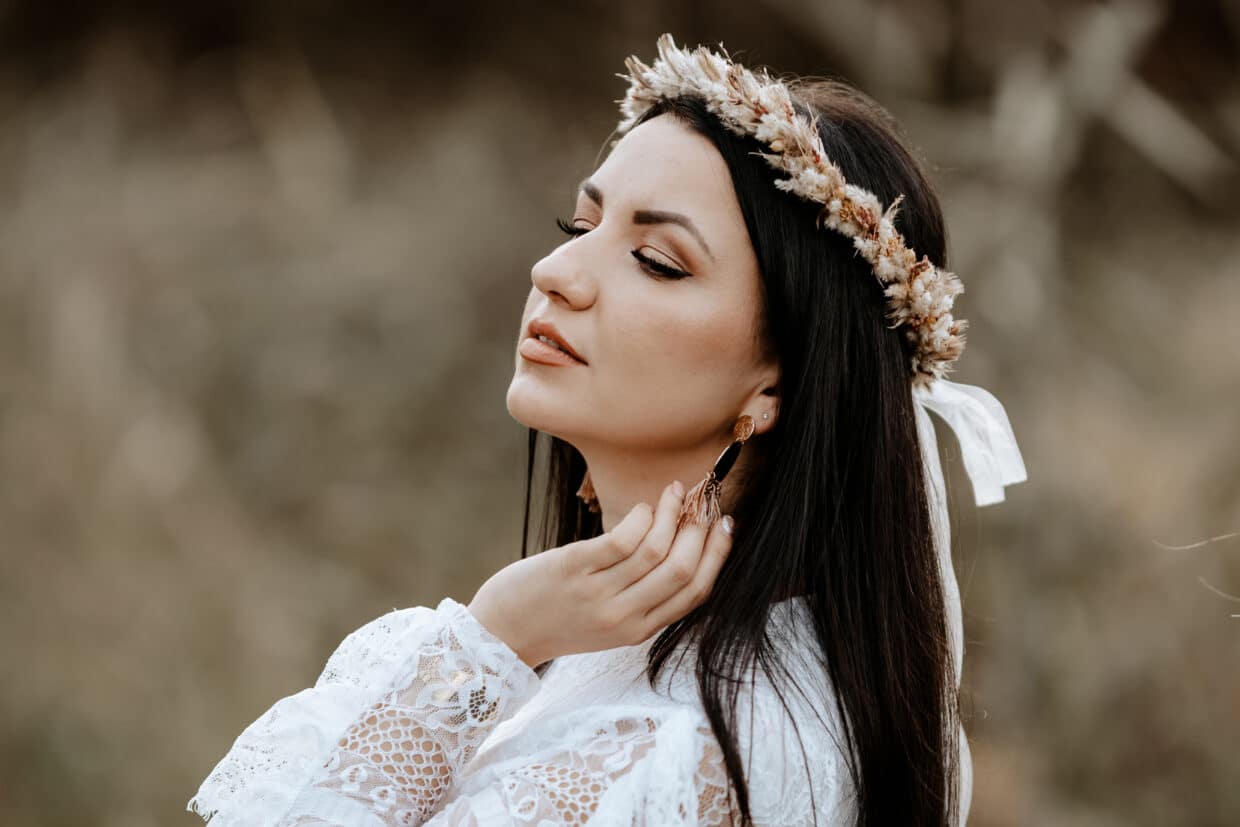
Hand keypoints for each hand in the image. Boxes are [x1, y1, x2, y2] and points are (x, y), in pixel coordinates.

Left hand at [467, 481, 734, 668]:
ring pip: (656, 550)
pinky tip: (642, 506)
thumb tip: (676, 547)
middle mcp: (623, 616)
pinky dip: (641, 517)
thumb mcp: (608, 622)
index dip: (717, 555)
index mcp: (639, 630)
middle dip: (700, 530)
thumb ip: (641, 597)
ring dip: (672, 515)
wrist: (502, 632)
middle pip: (683, 570)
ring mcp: (598, 593)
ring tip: (674, 492)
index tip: (725, 524)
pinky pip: (622, 539)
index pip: (696, 593)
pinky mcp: (573, 569)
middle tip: (702, 501)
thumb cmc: (556, 617)